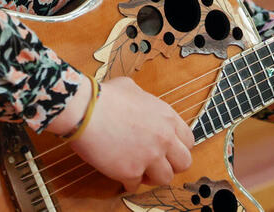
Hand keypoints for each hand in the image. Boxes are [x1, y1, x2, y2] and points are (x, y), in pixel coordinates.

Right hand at [50, 75, 193, 191]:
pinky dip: (128, 182)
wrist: (85, 109)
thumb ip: (144, 99)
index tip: (166, 149)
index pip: (189, 140)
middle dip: (171, 164)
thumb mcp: (132, 88)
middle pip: (184, 163)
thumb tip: (139, 101)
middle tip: (156, 162)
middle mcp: (164, 138)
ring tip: (138, 169)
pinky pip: (135, 186)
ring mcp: (149, 157)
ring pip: (165, 179)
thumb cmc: (104, 96)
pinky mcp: (131, 171)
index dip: (177, 146)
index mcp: (167, 117)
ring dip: (152, 176)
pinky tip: (119, 172)